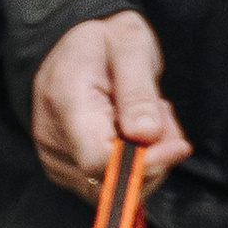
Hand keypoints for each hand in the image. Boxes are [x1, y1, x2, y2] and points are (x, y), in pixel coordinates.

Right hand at [30, 13, 191, 202]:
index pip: (99, 159)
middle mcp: (51, 136)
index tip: (177, 143)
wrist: (73, 40)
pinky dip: (131, 166)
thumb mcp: (130, 46)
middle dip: (151, 159)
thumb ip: (138, 93)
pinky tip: (134, 132)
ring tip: (148, 117)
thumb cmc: (104, 39)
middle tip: (163, 116)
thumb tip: (146, 136)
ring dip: (145, 162)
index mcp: (65, 101)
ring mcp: (54, 156)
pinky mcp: (63, 167)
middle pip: (107, 181)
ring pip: (109, 188)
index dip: (144, 162)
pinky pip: (104, 184)